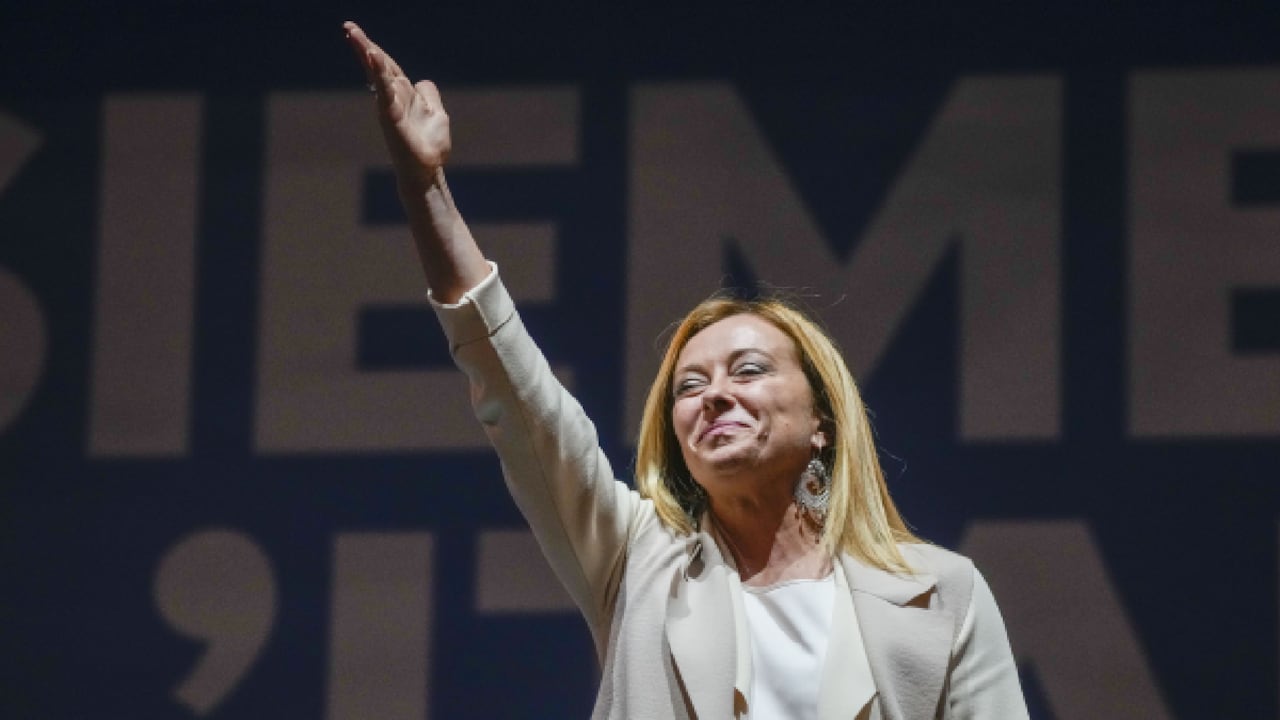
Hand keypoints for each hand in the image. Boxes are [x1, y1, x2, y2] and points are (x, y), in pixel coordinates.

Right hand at [343, 21, 449, 191]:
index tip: (357, 33)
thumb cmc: (430, 147)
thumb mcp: (437, 114)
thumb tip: (422, 82)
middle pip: (378, 66)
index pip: (388, 66)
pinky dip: (379, 74)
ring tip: (355, 35)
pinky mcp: (391, 117)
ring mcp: (390, 107)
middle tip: (348, 27)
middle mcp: (393, 98)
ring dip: (368, 53)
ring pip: (378, 74)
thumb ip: (429, 96)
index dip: (375, 50)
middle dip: (364, 46)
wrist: (428, 171)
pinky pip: (384, 90)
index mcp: (403, 95)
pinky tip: (373, 58)